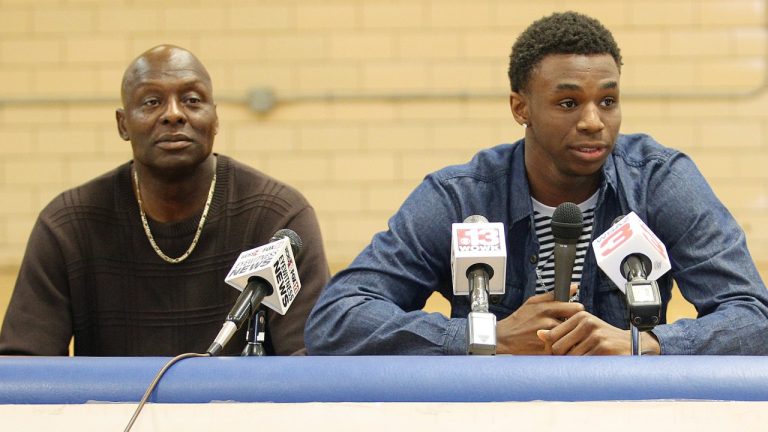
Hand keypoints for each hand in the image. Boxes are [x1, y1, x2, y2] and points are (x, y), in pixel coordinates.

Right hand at [496, 285, 583, 354]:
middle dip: (574, 324)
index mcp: (545, 309)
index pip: (576, 308)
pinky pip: (562, 347)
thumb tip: (573, 286)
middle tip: (568, 325)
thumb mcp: (533, 302)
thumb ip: (554, 295)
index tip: (574, 312)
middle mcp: (547, 322)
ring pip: (570, 336)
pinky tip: (555, 343)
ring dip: (568, 336)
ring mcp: (547, 337)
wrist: (504, 337)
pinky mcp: (546, 350)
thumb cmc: (519, 319)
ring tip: (561, 335)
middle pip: (575, 323)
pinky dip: (561, 346)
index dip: (577, 311)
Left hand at [536, 312, 660, 354]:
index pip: (552, 335)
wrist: (631, 344)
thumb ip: (562, 332)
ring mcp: (596, 334)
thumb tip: (539, 334)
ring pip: (569, 357)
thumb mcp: (583, 330)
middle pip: (557, 347)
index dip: (550, 349)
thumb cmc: (603, 338)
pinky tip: (590, 366)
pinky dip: (583, 368)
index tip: (556, 356)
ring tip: (581, 363)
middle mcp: (587, 322)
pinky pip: (583, 363)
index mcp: (580, 315)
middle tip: (567, 363)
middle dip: (559, 358)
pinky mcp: (604, 347)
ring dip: (573, 364)